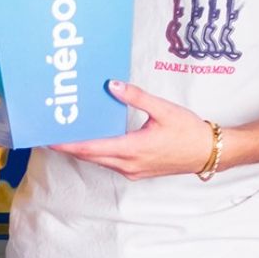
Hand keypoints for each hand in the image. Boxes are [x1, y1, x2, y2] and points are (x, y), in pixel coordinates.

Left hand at [48, 80, 213, 180]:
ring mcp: (132, 171)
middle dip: (69, 146)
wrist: (208, 153)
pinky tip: (93, 140)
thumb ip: (136, 97)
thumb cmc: (188, 131)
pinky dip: (98, 152)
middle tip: (51, 132)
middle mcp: (129, 164)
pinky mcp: (137, 171)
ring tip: (67, 134)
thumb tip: (112, 86)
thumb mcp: (163, 109)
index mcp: (133, 149)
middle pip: (90, 156)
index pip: (91, 148)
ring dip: (83, 149)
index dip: (68, 144)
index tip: (50, 138)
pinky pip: (110, 163)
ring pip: (99, 161)